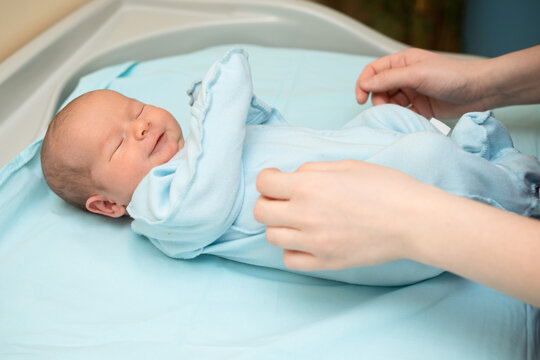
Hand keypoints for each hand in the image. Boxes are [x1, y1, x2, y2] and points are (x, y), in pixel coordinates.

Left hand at [254, 160, 435, 270]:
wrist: (412, 220)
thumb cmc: (386, 187)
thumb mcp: (347, 165)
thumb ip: (313, 169)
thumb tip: (294, 177)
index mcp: (309, 186)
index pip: (263, 183)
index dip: (267, 178)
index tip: (276, 178)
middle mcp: (305, 215)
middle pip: (261, 212)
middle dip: (268, 201)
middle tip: (283, 199)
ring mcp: (314, 242)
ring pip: (271, 237)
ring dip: (279, 226)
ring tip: (296, 220)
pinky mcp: (326, 262)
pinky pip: (290, 260)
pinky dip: (292, 250)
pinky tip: (306, 240)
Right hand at [356, 48, 488, 118]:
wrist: (479, 91)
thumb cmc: (452, 76)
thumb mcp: (417, 74)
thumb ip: (388, 79)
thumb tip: (364, 84)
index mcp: (403, 62)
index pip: (374, 71)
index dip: (364, 84)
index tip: (360, 99)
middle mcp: (405, 76)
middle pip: (379, 89)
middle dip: (378, 100)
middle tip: (387, 108)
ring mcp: (412, 92)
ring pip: (389, 103)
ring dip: (390, 110)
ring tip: (401, 114)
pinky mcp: (420, 108)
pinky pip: (402, 114)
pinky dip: (401, 118)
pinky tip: (409, 119)